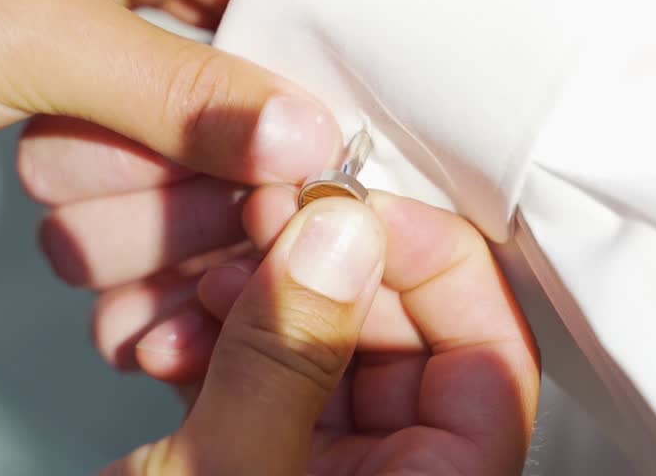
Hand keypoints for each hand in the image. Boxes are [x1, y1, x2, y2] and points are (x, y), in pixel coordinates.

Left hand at [0, 0, 338, 181]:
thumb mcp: (31, 38)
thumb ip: (182, 94)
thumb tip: (304, 138)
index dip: (325, 0)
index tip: (367, 85)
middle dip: (269, 68)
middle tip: (319, 147)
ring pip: (203, 37)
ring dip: (214, 107)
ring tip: (248, 171)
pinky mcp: (63, 22)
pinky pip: (152, 73)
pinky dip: (166, 123)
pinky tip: (189, 170)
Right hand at [105, 191, 539, 475]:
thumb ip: (292, 352)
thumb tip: (344, 229)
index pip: (488, 352)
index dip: (430, 262)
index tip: (352, 207)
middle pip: (409, 336)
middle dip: (328, 269)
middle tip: (259, 225)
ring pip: (334, 346)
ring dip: (264, 299)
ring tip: (196, 291)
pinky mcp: (269, 468)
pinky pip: (274, 379)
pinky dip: (224, 344)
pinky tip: (167, 337)